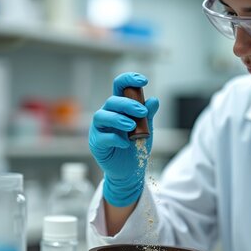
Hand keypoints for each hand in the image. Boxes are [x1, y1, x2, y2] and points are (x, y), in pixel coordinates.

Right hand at [89, 72, 158, 206]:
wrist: (130, 171)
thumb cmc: (136, 147)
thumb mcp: (146, 129)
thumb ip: (148, 115)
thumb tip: (154, 100)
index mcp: (120, 108)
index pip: (120, 87)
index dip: (129, 79)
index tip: (143, 81)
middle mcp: (107, 115)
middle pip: (111, 101)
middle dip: (128, 104)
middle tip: (142, 112)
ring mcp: (100, 129)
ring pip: (102, 116)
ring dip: (118, 119)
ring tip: (132, 126)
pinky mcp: (97, 144)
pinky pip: (103, 138)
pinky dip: (115, 139)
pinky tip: (126, 143)